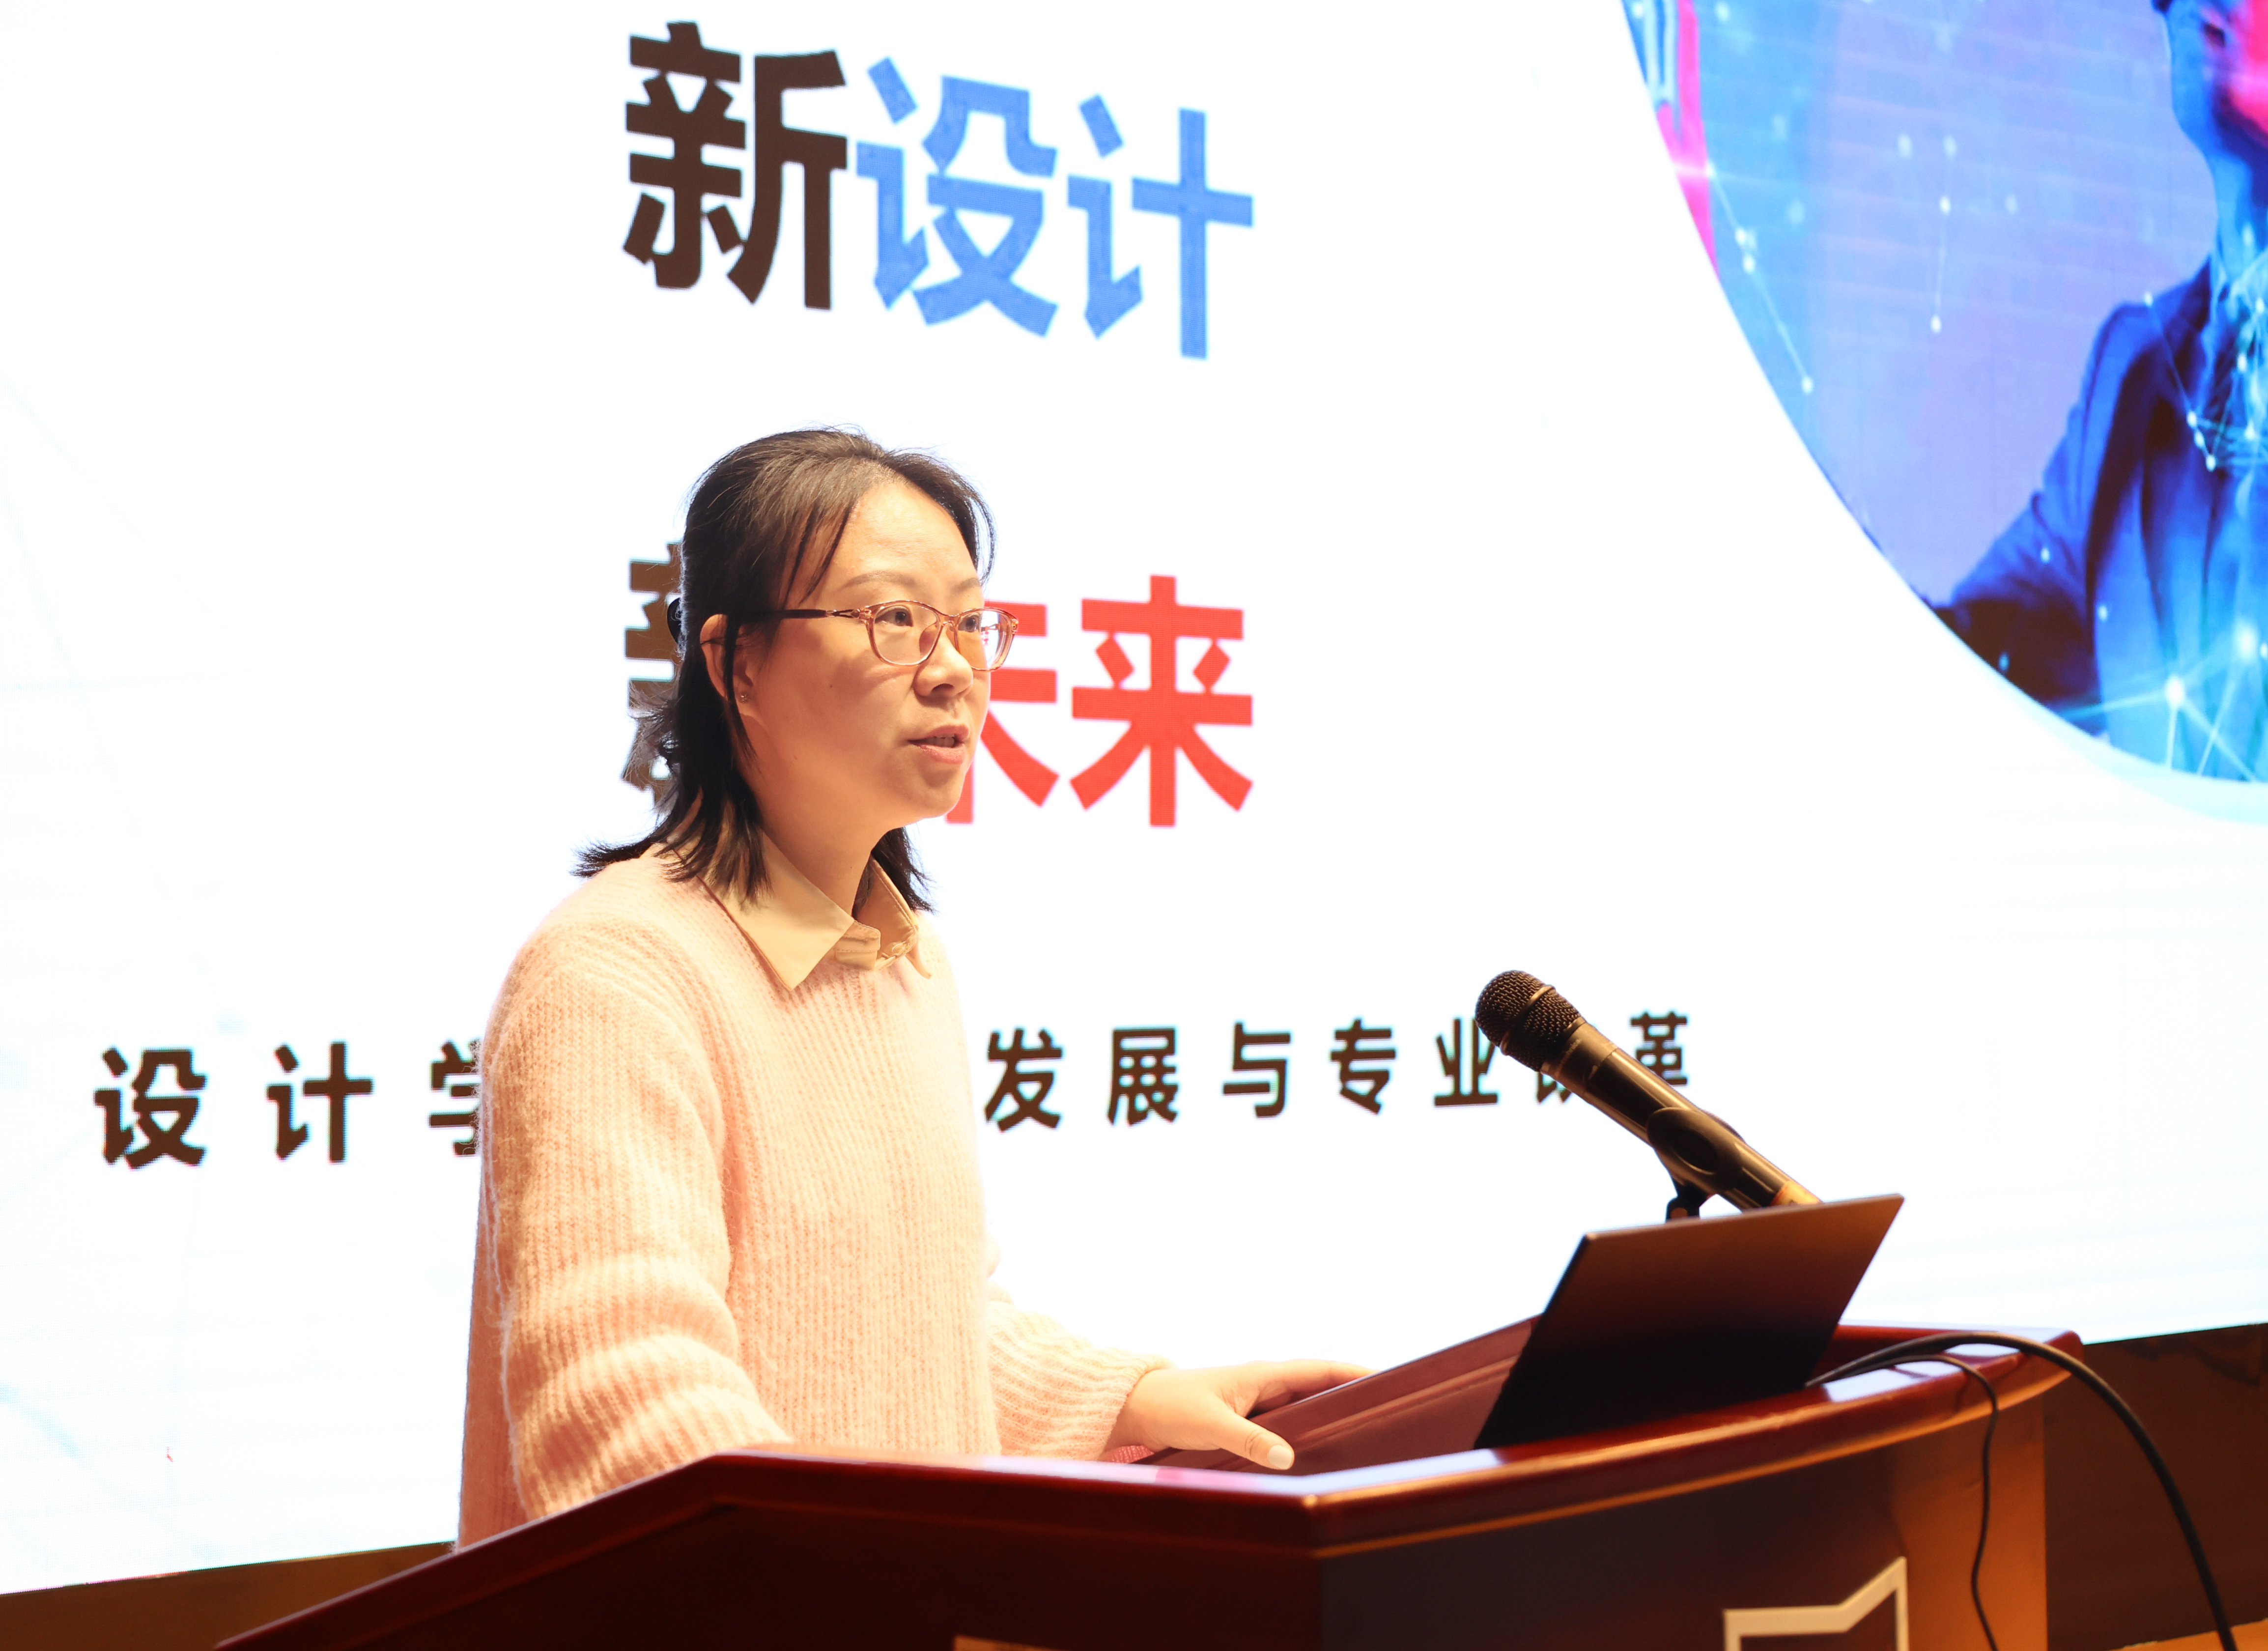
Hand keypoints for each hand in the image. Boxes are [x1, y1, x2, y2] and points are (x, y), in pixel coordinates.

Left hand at [1106, 1360, 1370, 1470]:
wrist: (1137, 1406)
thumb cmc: (1171, 1407)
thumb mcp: (1211, 1425)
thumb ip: (1249, 1441)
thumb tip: (1288, 1458)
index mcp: (1262, 1375)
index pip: (1319, 1370)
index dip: (1354, 1372)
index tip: (1388, 1379)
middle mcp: (1264, 1383)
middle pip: (1318, 1387)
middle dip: (1351, 1395)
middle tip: (1388, 1412)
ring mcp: (1256, 1401)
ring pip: (1303, 1406)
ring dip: (1329, 1415)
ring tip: (1364, 1433)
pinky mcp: (1246, 1418)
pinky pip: (1286, 1422)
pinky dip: (1306, 1431)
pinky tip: (1318, 1451)